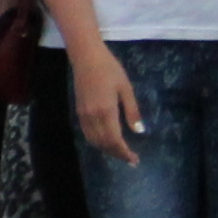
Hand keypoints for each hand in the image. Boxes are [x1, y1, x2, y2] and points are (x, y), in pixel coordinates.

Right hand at [72, 43, 141, 165]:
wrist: (86, 57)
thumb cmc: (110, 69)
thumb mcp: (126, 88)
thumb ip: (132, 111)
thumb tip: (139, 131)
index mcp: (106, 111)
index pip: (115, 140)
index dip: (124, 152)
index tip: (134, 159)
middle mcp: (93, 117)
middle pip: (104, 143)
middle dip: (117, 154)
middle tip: (130, 159)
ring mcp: (84, 115)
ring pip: (94, 141)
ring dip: (107, 150)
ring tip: (120, 152)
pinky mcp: (79, 112)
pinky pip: (88, 133)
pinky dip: (97, 142)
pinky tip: (106, 141)